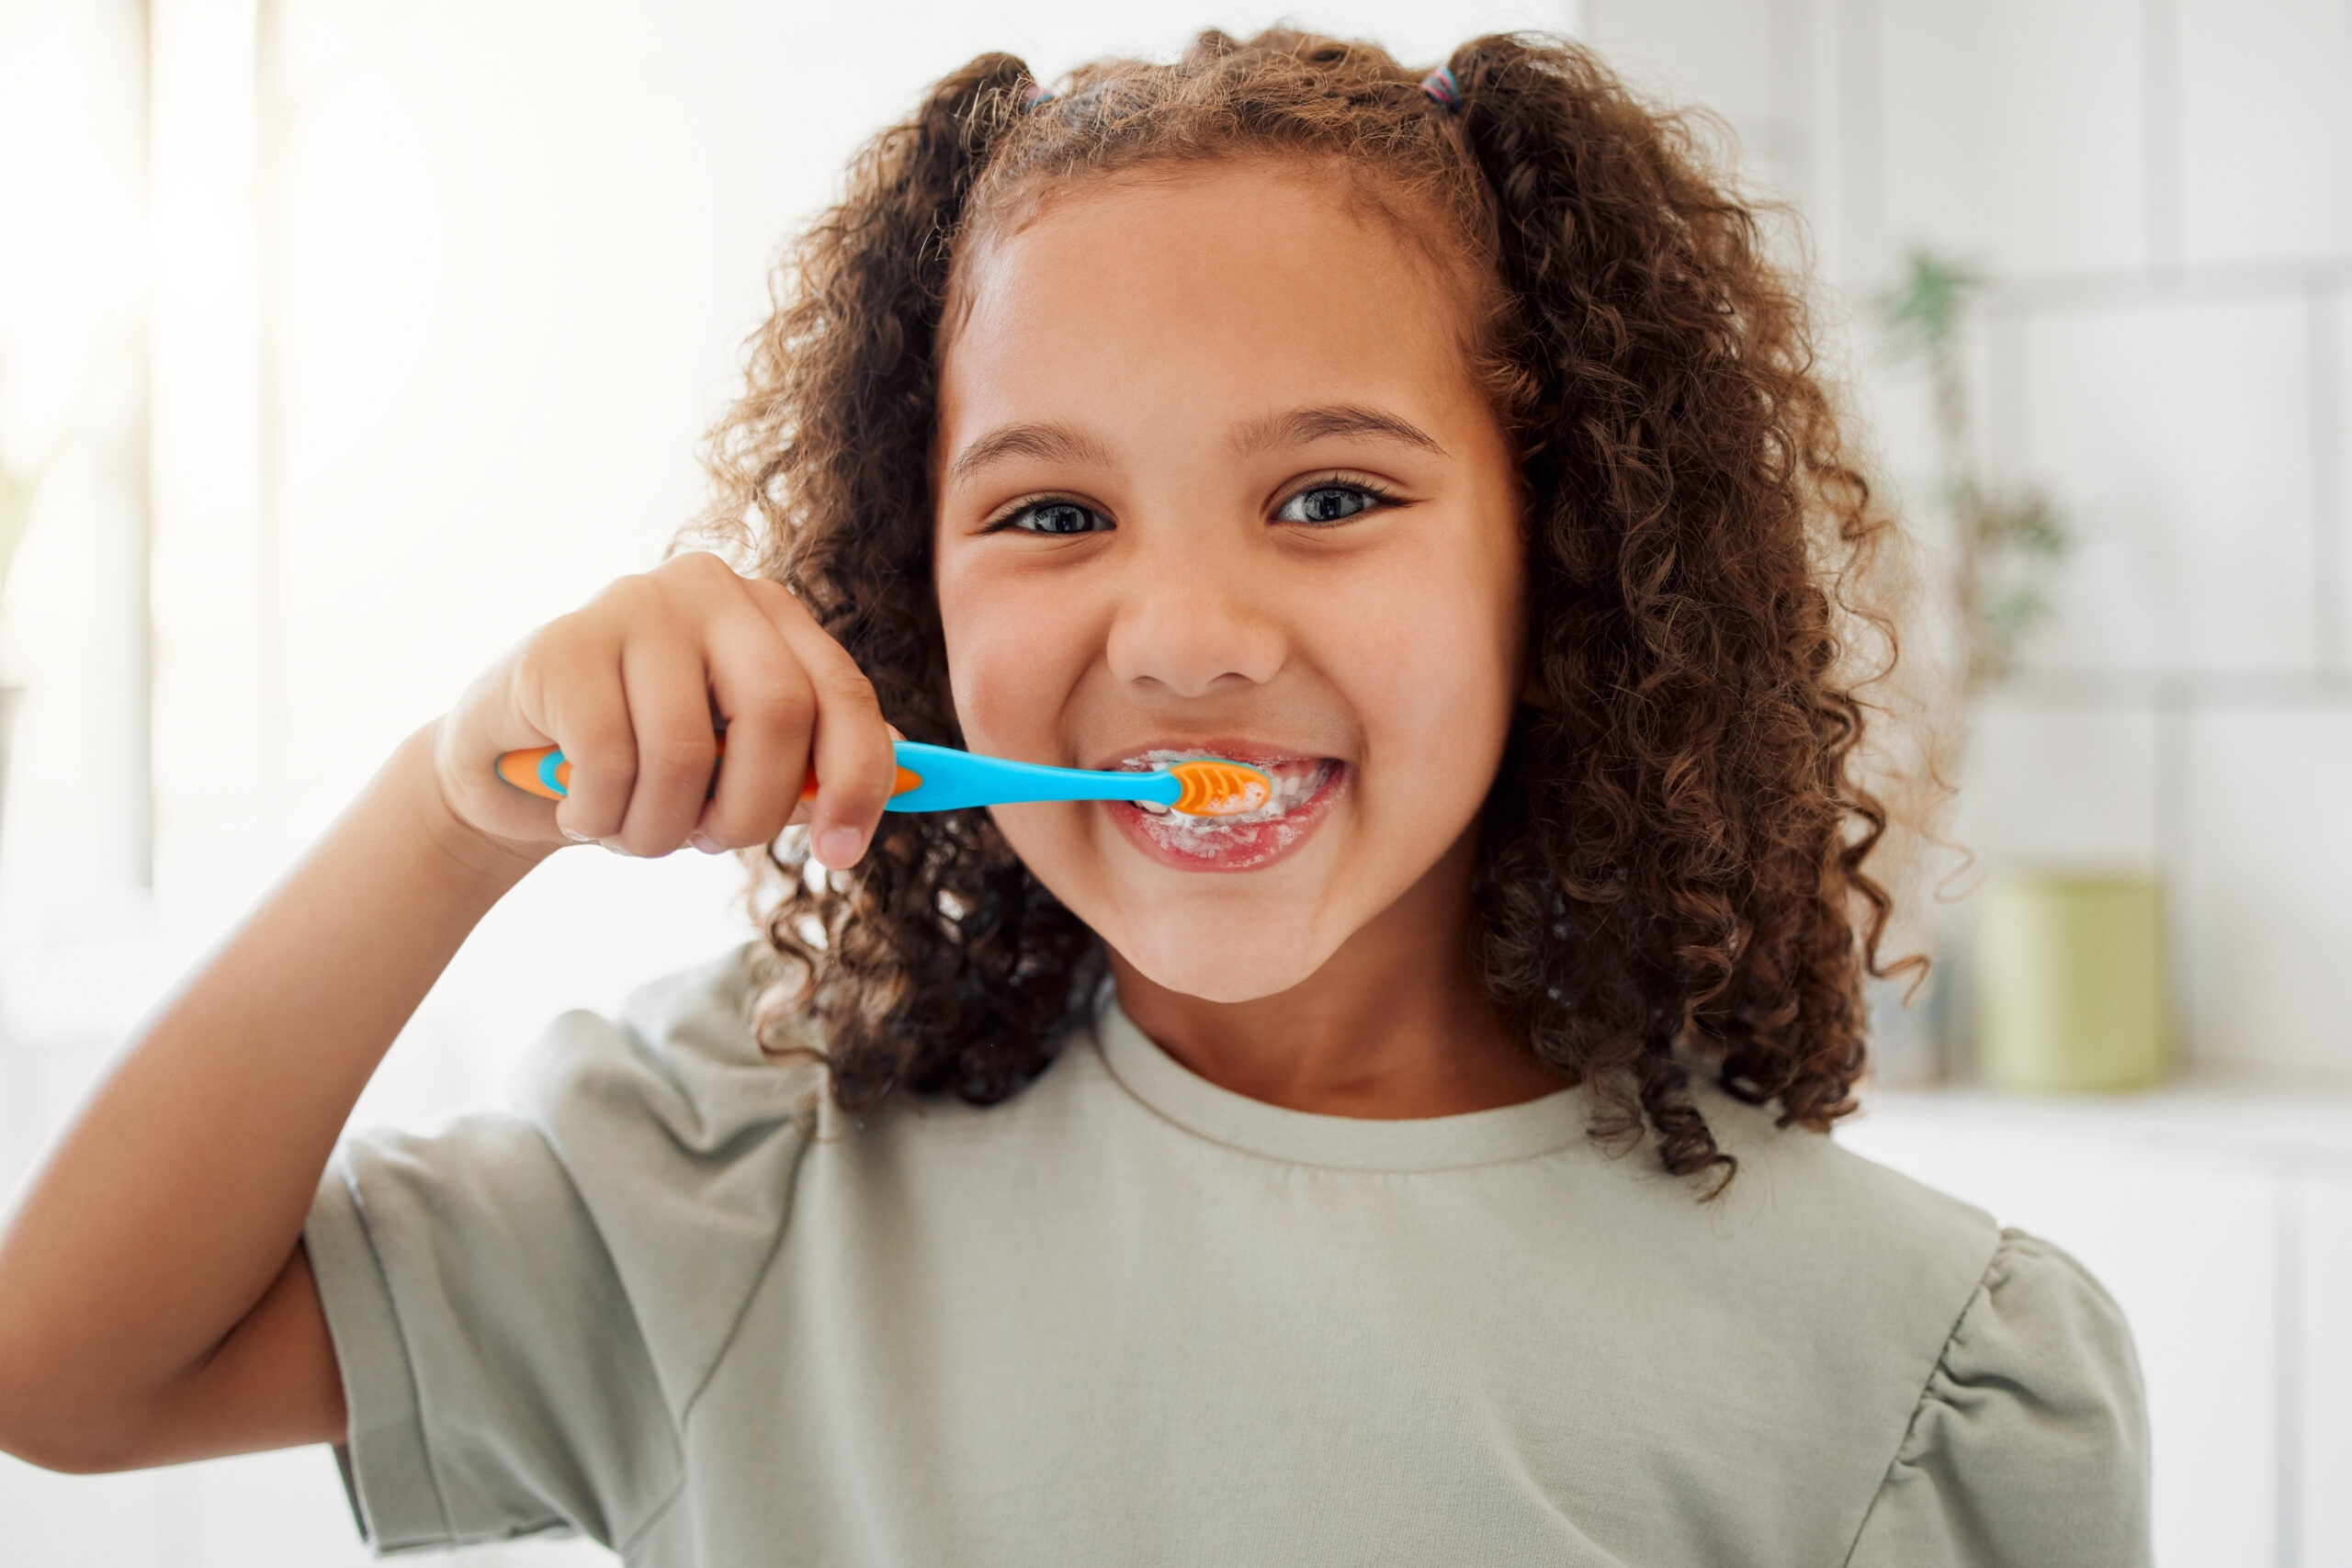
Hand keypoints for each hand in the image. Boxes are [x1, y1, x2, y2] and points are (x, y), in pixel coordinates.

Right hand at [433, 551, 897, 864]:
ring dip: (661, 828)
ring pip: (687, 751)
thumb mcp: (741, 766)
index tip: (842, 857)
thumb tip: (912, 778)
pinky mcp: (561, 644)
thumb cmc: (646, 767)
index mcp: (772, 614)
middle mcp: (712, 589)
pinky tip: (579, 805)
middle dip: (749, 812)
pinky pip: (610, 761)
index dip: (857, 782)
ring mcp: (633, 604)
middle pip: (777, 713)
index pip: (844, 693)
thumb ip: (816, 763)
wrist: (509, 770)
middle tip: (705, 843)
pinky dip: (599, 815)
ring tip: (632, 828)